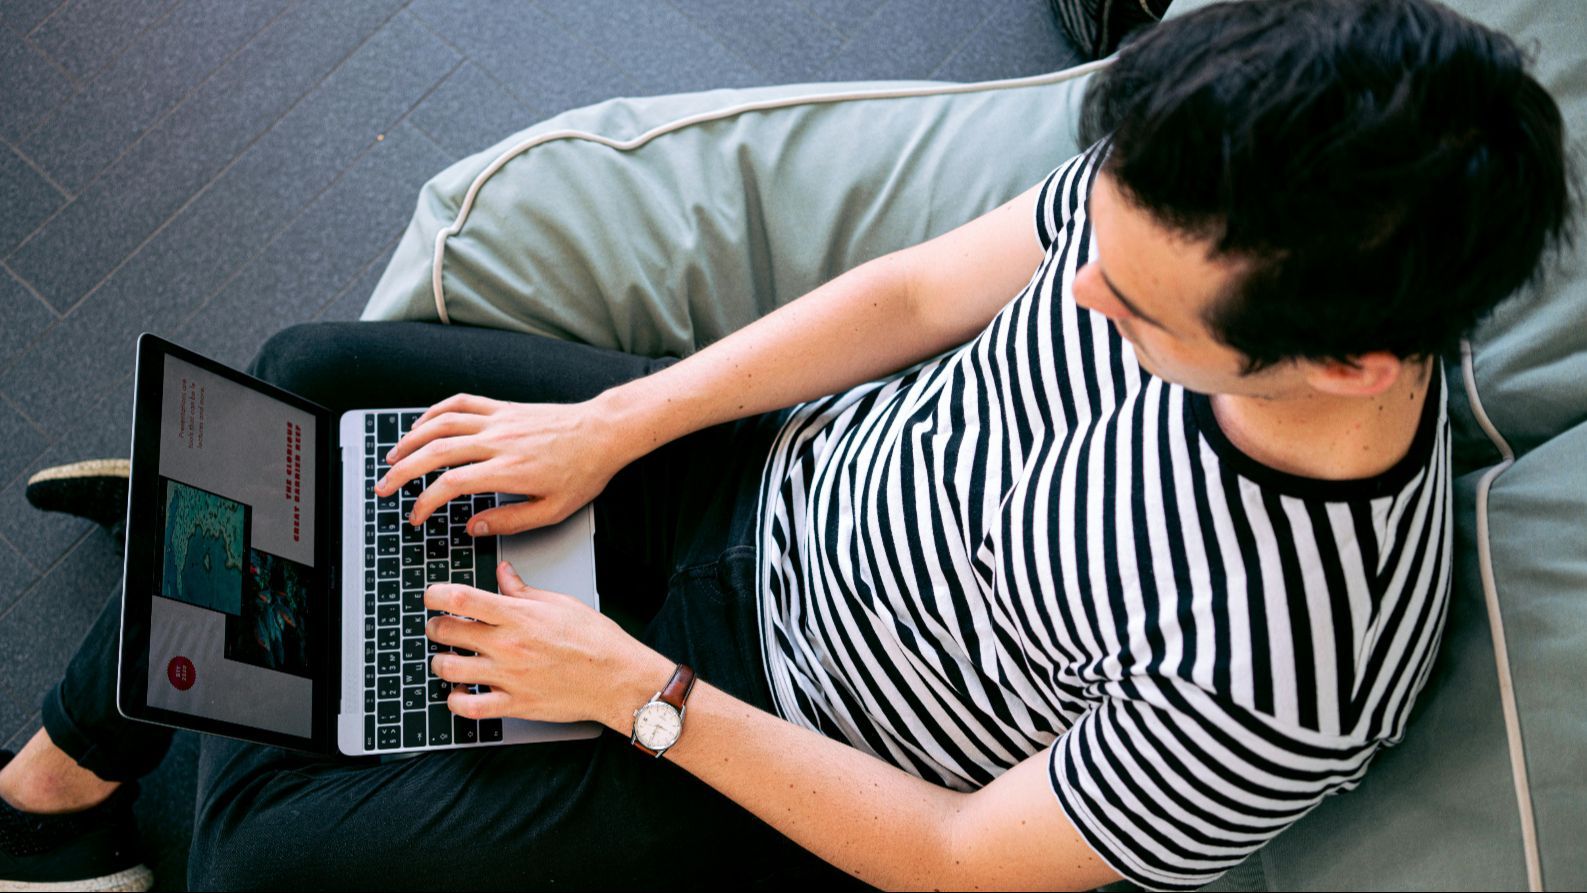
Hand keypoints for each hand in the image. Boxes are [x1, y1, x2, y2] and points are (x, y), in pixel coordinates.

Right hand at [374, 393, 630, 534]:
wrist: (603, 432)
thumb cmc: (583, 472)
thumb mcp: (552, 511)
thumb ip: (509, 521)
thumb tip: (473, 527)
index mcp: (507, 470)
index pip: (450, 484)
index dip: (425, 502)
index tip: (416, 516)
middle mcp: (497, 441)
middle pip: (434, 452)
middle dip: (402, 471)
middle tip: (384, 487)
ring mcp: (498, 420)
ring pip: (441, 423)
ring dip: (410, 440)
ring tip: (393, 457)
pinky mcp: (503, 407)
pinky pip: (461, 403)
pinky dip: (435, 412)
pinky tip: (422, 425)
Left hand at [425, 562, 671, 727]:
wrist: (618, 679)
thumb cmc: (596, 641)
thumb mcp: (560, 603)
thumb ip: (524, 590)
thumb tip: (503, 573)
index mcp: (518, 616)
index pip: (460, 598)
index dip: (435, 594)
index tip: (432, 595)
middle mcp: (508, 645)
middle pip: (447, 632)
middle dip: (436, 627)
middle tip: (440, 626)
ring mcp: (508, 677)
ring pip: (449, 669)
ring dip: (440, 661)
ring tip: (447, 658)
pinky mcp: (514, 704)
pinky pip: (469, 707)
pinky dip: (455, 700)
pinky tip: (459, 692)